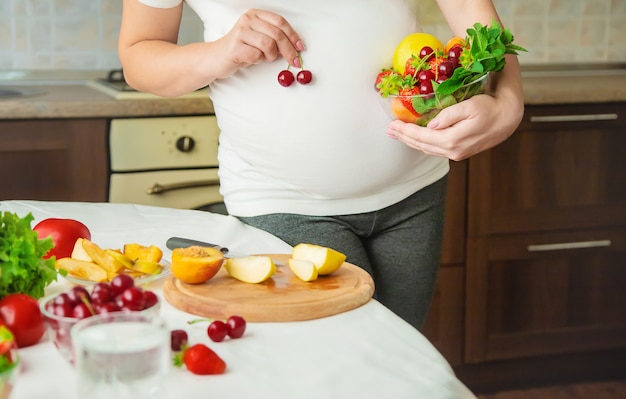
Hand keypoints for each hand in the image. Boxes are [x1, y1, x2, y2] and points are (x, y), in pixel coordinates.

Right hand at [212, 9, 303, 78]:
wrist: (216, 58)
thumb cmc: (240, 49)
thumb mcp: (259, 39)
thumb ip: (274, 38)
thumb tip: (295, 47)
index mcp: (255, 14)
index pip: (280, 22)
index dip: (293, 35)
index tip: (300, 47)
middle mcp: (247, 20)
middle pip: (277, 34)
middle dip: (289, 50)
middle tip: (293, 61)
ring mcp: (240, 32)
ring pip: (269, 45)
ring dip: (271, 56)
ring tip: (264, 58)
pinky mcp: (235, 47)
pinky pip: (257, 56)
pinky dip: (258, 61)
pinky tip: (252, 59)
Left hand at [386, 92, 522, 160]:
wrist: (507, 120)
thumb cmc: (489, 108)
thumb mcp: (470, 106)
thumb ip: (449, 115)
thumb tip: (431, 125)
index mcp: (453, 140)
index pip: (422, 137)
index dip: (405, 131)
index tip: (392, 124)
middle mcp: (452, 151)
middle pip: (421, 145)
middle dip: (403, 137)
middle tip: (389, 130)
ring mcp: (456, 154)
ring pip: (427, 149)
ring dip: (410, 142)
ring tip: (397, 134)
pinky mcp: (459, 153)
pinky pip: (434, 149)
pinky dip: (421, 144)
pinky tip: (415, 139)